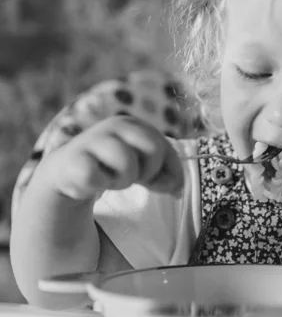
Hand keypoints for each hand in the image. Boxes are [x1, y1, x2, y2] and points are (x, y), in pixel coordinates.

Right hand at [35, 115, 183, 200]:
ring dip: (123, 180)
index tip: (160, 184)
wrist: (69, 171)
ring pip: (128, 165)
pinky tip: (93, 179)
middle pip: (154, 149)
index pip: (165, 147)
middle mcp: (115, 125)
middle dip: (149, 172)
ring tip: (111, 178)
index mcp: (135, 125)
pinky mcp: (75, 159)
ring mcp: (94, 139)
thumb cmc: (113, 165)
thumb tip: (178, 191)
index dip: (168, 171)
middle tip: (134, 178)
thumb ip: (167, 175)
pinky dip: (101, 185)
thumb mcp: (144, 166)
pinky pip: (100, 179)